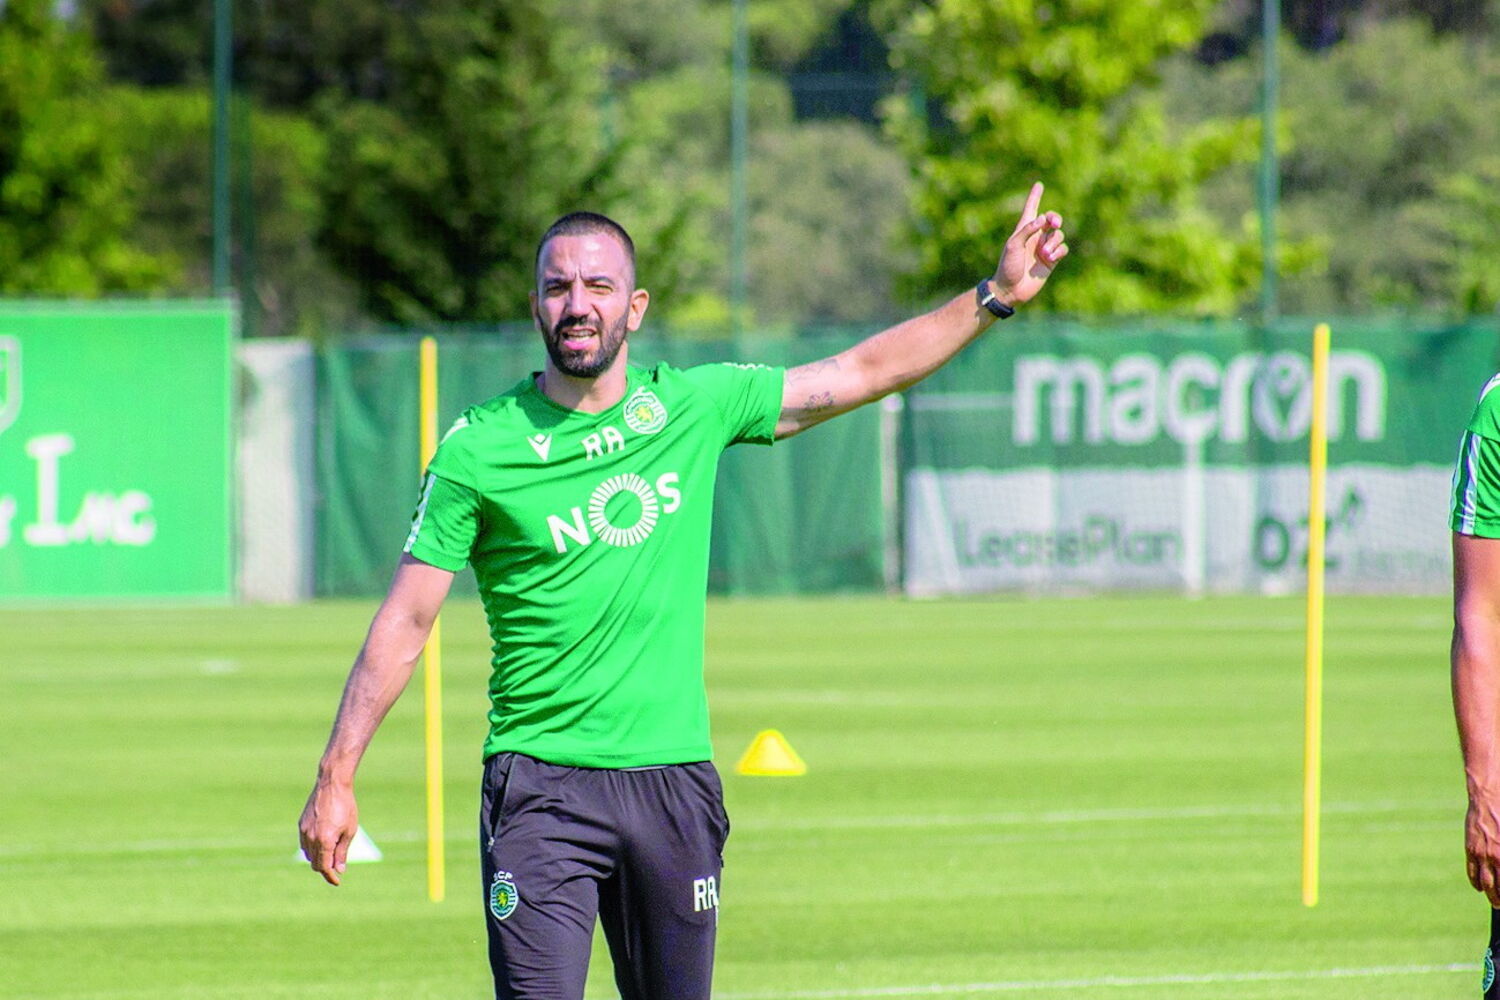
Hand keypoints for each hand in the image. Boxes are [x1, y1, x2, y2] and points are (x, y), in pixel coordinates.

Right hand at [299, 778, 357, 886]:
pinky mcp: (301, 824)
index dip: (330, 877)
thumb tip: (339, 870)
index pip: (324, 867)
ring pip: (308, 854)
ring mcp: (304, 831)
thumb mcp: (349, 831)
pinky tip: (321, 845)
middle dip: (325, 868)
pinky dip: (312, 848)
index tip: (336, 882)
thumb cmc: (345, 806)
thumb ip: (342, 852)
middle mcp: (311, 838)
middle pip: (315, 863)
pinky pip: (304, 843)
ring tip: (331, 855)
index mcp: (324, 841)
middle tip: (336, 868)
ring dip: (318, 858)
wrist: (332, 784)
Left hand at [993, 181, 1067, 307]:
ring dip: (1054, 241)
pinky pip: (1063, 248)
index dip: (1035, 197)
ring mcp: (1044, 248)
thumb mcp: (1013, 245)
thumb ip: (1027, 230)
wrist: (1011, 290)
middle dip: (1055, 218)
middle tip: (1054, 223)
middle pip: (1052, 219)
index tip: (1038, 185)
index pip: (1031, 210)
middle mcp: (1035, 237)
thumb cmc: (1008, 266)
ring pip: (1059, 234)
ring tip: (1044, 254)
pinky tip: (1050, 258)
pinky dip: (1059, 250)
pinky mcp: (1052, 260)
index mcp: (1023, 230)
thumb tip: (1043, 218)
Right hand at [1467, 790, 1499, 904]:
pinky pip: (1471, 870)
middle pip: (1497, 887)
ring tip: (1494, 902)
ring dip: (1490, 894)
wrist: (1489, 798)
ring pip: (1484, 882)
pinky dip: (1475, 881)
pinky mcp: (1471, 848)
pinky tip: (1478, 887)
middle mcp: (1494, 858)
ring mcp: (1481, 854)